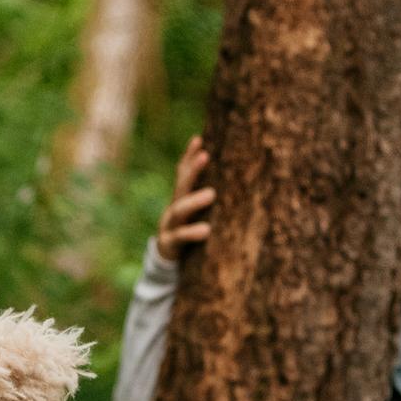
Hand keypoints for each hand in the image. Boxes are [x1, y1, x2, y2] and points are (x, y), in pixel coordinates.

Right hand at [156, 135, 214, 259]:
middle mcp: (174, 208)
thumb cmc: (189, 234)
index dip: (188, 156)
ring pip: (179, 210)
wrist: (167, 261)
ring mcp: (169, 225)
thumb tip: (232, 181)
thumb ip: (206, 199)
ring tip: (211, 194)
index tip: (198, 139)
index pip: (183, 173)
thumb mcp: (196, 215)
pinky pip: (181, 237)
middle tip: (205, 155)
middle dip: (192, 169)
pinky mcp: (170, 244)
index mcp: (181, 199)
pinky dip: (192, 233)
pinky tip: (206, 230)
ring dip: (194, 201)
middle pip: (181, 185)